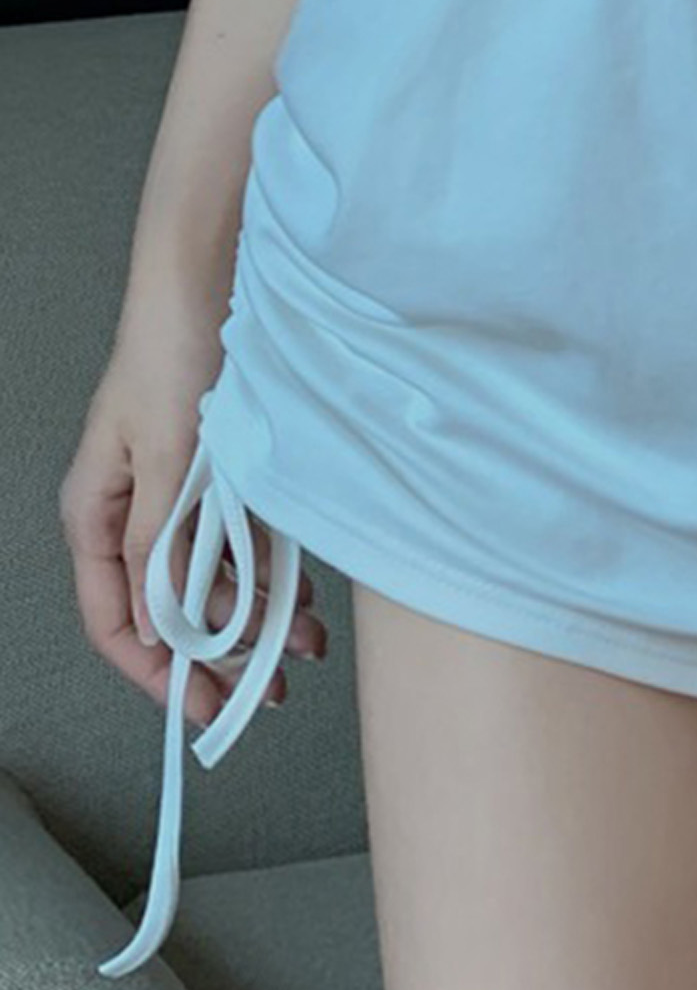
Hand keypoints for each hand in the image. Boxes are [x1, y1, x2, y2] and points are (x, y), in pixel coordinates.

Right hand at [59, 315, 328, 733]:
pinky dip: (272, 573)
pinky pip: (243, 542)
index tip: (203, 707)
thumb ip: (160, 541)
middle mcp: (137, 512)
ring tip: (305, 644)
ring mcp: (182, 495)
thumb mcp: (168, 458)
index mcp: (98, 513)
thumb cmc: (173, 355)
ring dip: (257, 617)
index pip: (116, 619)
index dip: (158, 671)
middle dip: (221, 652)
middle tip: (269, 691)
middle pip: (172, 608)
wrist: (216, 282)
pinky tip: (302, 594)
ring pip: (216, 579)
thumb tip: (163, 621)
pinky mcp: (223, 476)